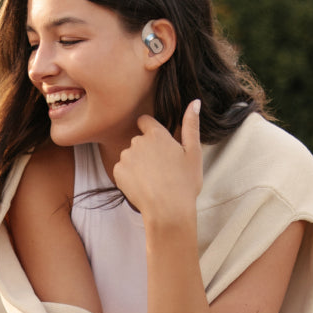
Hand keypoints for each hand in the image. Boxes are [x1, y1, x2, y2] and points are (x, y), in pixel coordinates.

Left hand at [113, 99, 201, 222]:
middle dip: (146, 151)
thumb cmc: (185, 182)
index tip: (157, 143)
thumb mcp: (194, 152)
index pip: (144, 121)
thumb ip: (191, 125)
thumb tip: (195, 102)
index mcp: (157, 134)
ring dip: (137, 164)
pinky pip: (122, 170)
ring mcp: (126, 157)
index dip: (149, 130)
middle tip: (161, 169)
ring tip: (152, 180)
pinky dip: (129, 176)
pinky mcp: (117, 172)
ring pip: (130, 156)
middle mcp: (138, 142)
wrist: (168, 210)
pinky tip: (142, 186)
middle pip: (138, 141)